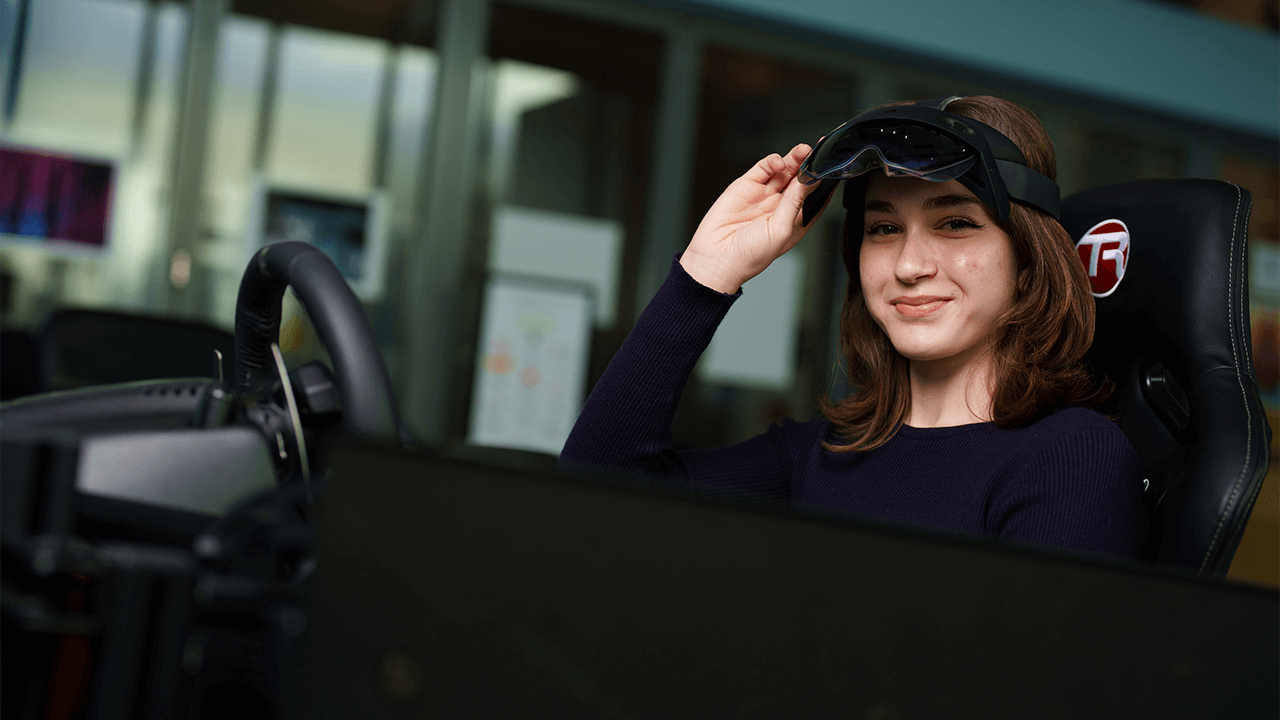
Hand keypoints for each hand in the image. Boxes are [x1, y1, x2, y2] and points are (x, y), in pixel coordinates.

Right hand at [680, 143, 827, 293]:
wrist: (716, 258)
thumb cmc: (750, 256)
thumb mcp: (780, 230)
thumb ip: (795, 203)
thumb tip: (810, 181)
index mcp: (795, 221)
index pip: (815, 197)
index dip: (824, 182)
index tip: (832, 167)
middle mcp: (781, 207)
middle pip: (800, 180)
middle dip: (809, 165)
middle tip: (818, 152)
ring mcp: (764, 195)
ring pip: (784, 171)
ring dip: (794, 159)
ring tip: (803, 151)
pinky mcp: (746, 186)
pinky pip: (763, 168)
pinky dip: (772, 161)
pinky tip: (779, 162)